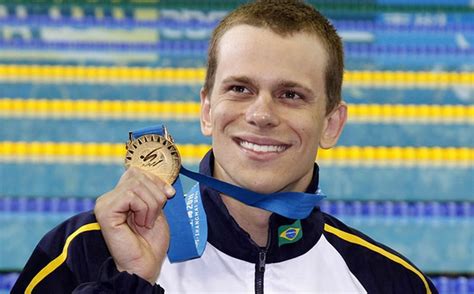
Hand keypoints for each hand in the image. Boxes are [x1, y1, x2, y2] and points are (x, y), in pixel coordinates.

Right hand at [94, 167, 175, 283]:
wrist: (146, 264)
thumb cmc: (151, 241)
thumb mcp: (156, 209)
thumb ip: (154, 191)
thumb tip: (162, 177)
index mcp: (120, 195)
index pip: (137, 171)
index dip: (156, 180)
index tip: (169, 194)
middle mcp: (109, 197)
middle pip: (137, 175)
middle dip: (155, 194)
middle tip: (154, 215)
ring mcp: (105, 204)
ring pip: (136, 185)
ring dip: (151, 205)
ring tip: (147, 222)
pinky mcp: (105, 212)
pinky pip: (131, 197)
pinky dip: (143, 209)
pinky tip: (140, 224)